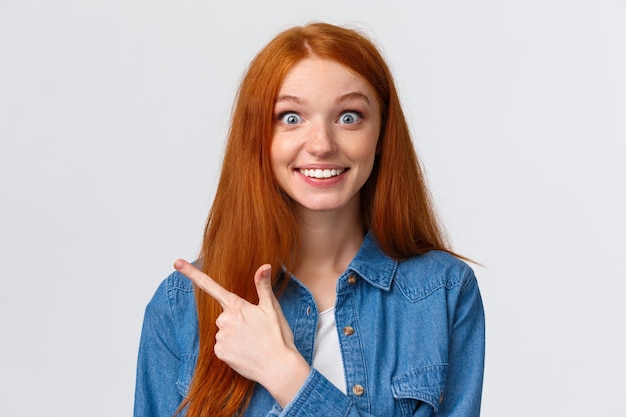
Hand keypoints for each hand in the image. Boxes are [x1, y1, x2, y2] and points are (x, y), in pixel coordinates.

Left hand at [173, 259, 309, 406]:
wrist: (278, 367)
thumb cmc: (277, 336)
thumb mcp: (272, 307)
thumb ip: (263, 285)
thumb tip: (264, 265)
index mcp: (236, 306)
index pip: (210, 285)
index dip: (192, 273)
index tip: (176, 263)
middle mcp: (224, 320)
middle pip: (225, 315)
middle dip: (237, 320)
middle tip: (255, 329)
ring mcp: (220, 337)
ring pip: (224, 331)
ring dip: (235, 335)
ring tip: (253, 342)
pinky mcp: (219, 353)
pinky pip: (222, 346)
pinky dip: (232, 348)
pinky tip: (246, 352)